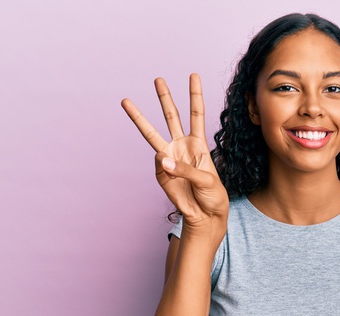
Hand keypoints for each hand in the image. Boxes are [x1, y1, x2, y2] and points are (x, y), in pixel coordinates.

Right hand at [121, 75, 228, 234]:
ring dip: (140, 118)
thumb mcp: (207, 180)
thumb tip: (160, 158)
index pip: (197, 114)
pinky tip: (174, 177)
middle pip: (172, 116)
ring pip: (152, 133)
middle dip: (165, 97)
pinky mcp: (161, 173)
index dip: (195, 94)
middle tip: (158, 79)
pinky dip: (164, 170)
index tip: (194, 75)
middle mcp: (183, 146)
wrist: (205, 216)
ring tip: (126, 101)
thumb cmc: (213, 196)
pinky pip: (158, 166)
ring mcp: (170, 158)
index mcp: (199, 143)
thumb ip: (184, 169)